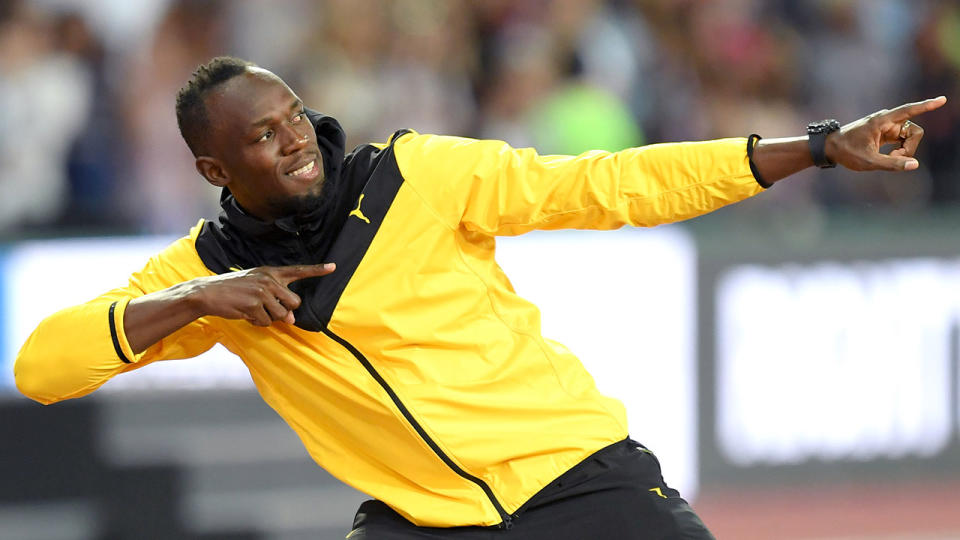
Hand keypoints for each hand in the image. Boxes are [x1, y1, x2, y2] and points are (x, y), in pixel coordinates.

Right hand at [188, 263, 335, 325]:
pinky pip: (266, 322)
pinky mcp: (254, 305)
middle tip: (268, 308)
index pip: (298, 270)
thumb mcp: (257, 287)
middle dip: (285, 310)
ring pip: (281, 315)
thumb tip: (291, 319)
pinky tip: (246, 313)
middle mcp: (269, 280)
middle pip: (295, 302)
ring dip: (269, 318)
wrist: (209, 292)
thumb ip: (277, 299)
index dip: (317, 270)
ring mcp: (262, 292)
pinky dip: (258, 322)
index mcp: (271, 272)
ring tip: (253, 309)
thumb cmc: (235, 289)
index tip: (334, 266)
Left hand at [826, 96, 946, 171]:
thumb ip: (892, 163)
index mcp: (882, 121)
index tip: (942, 99)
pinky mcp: (886, 133)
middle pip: (914, 131)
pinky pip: (903, 140)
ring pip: (910, 137)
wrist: (831, 148)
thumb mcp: (868, 161)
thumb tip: (914, 165)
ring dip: (904, 150)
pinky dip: (900, 150)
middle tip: (895, 157)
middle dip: (910, 147)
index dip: (927, 106)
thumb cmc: (846, 152)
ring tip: (889, 157)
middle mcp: (887, 120)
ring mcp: (887, 126)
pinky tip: (891, 155)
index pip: (909, 110)